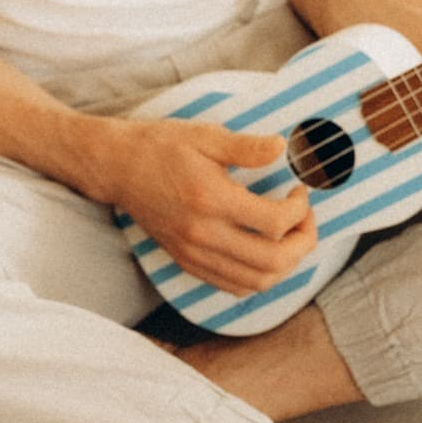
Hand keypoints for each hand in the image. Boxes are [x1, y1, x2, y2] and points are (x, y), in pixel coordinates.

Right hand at [103, 116, 316, 298]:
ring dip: (285, 265)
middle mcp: (203, 234)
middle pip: (273, 261)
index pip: (275, 222)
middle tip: (303, 218)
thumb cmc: (160, 147)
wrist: (118, 168)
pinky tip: (264, 253)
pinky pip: (234, 287)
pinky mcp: (187, 262)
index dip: (300, 209)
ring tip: (289, 238)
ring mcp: (194, 253)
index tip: (298, 191)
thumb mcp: (204, 136)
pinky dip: (259, 278)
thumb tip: (281, 147)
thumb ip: (246, 147)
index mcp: (211, 199)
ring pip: (257, 282)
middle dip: (302, 241)